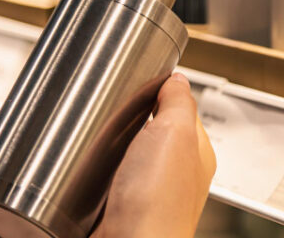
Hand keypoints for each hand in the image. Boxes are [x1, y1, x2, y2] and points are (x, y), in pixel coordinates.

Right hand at [93, 73, 216, 237]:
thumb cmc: (158, 202)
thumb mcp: (176, 132)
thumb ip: (179, 102)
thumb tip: (177, 79)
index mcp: (194, 152)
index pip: (181, 108)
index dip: (161, 91)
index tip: (140, 77)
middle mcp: (174, 174)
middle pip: (151, 131)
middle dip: (130, 118)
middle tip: (111, 104)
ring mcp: (147, 192)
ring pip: (129, 156)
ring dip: (112, 145)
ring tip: (95, 132)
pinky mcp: (121, 207)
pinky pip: (109, 179)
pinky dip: (98, 170)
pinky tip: (89, 165)